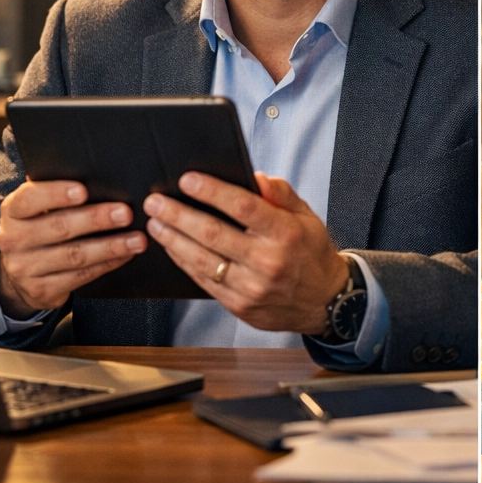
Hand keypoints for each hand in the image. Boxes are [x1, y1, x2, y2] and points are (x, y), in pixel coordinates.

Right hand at [0, 180, 144, 317]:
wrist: (18, 273)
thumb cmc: (37, 228)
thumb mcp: (35, 209)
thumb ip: (53, 192)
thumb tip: (91, 174)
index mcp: (12, 211)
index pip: (29, 199)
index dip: (56, 194)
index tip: (83, 190)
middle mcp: (13, 240)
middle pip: (59, 227)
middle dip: (96, 219)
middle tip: (125, 213)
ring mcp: (26, 268)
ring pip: (74, 256)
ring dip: (110, 246)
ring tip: (136, 239)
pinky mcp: (42, 290)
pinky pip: (81, 277)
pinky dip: (107, 264)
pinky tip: (125, 255)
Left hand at [143, 171, 347, 334]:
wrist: (325, 301)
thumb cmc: (310, 252)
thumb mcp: (306, 216)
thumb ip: (281, 193)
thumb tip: (255, 176)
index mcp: (286, 233)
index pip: (244, 207)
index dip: (212, 192)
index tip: (188, 179)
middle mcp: (268, 261)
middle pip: (213, 233)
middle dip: (178, 215)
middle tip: (156, 201)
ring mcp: (252, 287)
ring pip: (202, 260)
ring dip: (173, 239)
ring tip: (155, 222)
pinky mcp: (240, 305)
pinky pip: (203, 281)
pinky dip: (183, 261)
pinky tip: (171, 246)